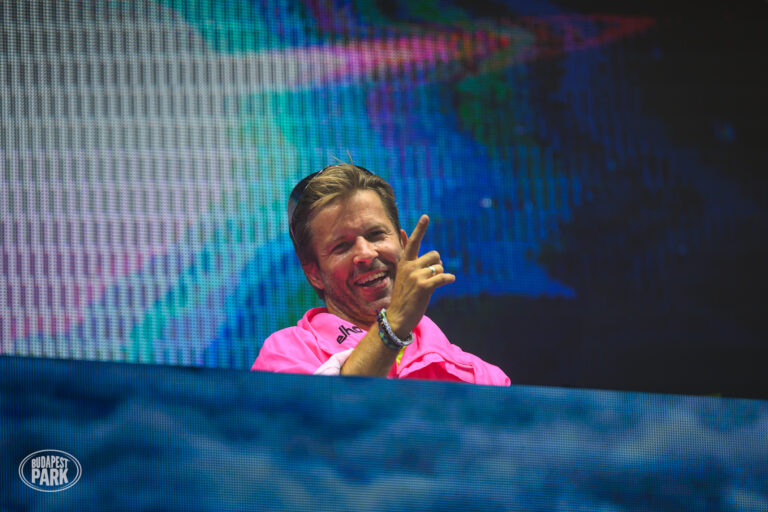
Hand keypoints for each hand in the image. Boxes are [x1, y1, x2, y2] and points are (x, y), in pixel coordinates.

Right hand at [385, 215, 455, 337]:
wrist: (398, 317)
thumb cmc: (404, 295)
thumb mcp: (403, 273)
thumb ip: (406, 254)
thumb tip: (403, 232)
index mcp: (404, 263)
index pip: (413, 242)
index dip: (420, 229)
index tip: (426, 216)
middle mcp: (409, 267)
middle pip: (435, 255)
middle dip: (438, 265)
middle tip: (430, 278)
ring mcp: (416, 276)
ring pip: (439, 266)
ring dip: (441, 274)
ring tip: (431, 285)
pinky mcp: (423, 286)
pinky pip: (443, 277)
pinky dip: (449, 278)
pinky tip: (450, 280)